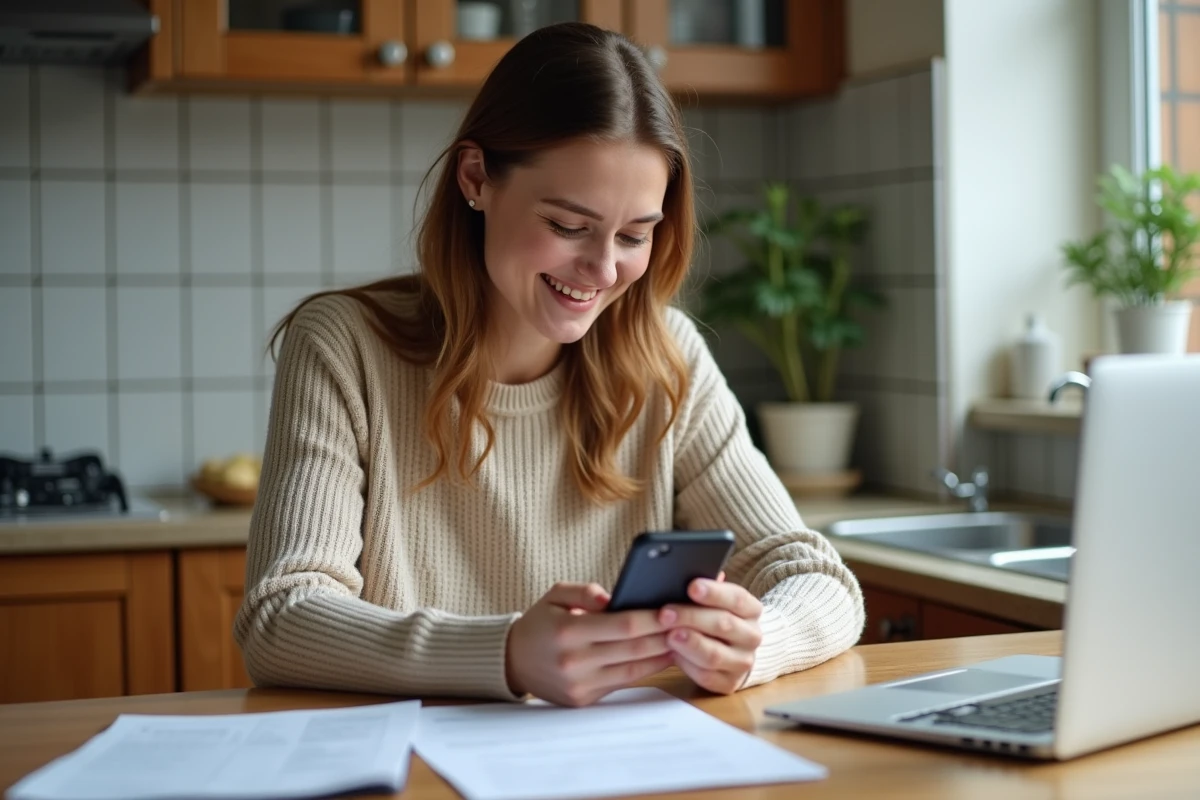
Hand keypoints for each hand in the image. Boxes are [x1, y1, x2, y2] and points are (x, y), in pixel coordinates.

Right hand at [506, 582, 673, 706]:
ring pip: (633, 670)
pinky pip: (622, 683)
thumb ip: (585, 591)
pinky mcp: (584, 700)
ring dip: (662, 656)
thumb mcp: (555, 595)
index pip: (621, 625)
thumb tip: (615, 598)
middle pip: (632, 649)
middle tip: (689, 625)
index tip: (672, 610)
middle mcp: (575, 661)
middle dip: (664, 637)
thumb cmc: (540, 623)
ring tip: (684, 642)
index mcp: (568, 631)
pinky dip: (645, 670)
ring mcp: (580, 684)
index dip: (650, 619)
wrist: (512, 661)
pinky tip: (661, 657)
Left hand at [659, 574, 762, 694]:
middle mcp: (752, 636)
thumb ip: (704, 590)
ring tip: (668, 636)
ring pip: (714, 655)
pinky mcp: (730, 683)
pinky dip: (687, 665)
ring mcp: (743, 662)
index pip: (736, 598)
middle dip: (691, 617)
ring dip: (689, 644)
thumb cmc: (717, 618)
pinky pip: (707, 676)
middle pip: (723, 625)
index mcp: (751, 610)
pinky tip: (674, 655)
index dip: (714, 592)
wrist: (738, 651)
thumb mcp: (717, 601)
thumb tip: (683, 576)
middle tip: (665, 613)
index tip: (692, 587)